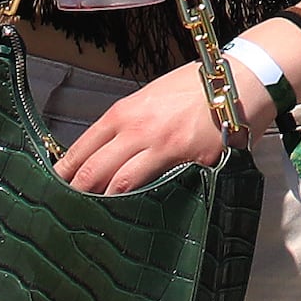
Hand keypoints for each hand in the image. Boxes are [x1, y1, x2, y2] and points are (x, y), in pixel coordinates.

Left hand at [52, 57, 259, 196]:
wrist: (244, 79)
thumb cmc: (198, 87)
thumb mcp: (152, 97)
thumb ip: (126, 124)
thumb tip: (102, 154)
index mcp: (124, 113)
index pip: (79, 150)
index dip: (63, 176)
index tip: (56, 190)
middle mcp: (138, 130)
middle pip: (92, 173)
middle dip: (77, 196)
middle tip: (69, 213)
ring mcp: (164, 147)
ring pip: (120, 186)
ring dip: (106, 205)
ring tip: (98, 221)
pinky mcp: (192, 162)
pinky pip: (161, 189)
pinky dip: (147, 204)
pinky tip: (140, 216)